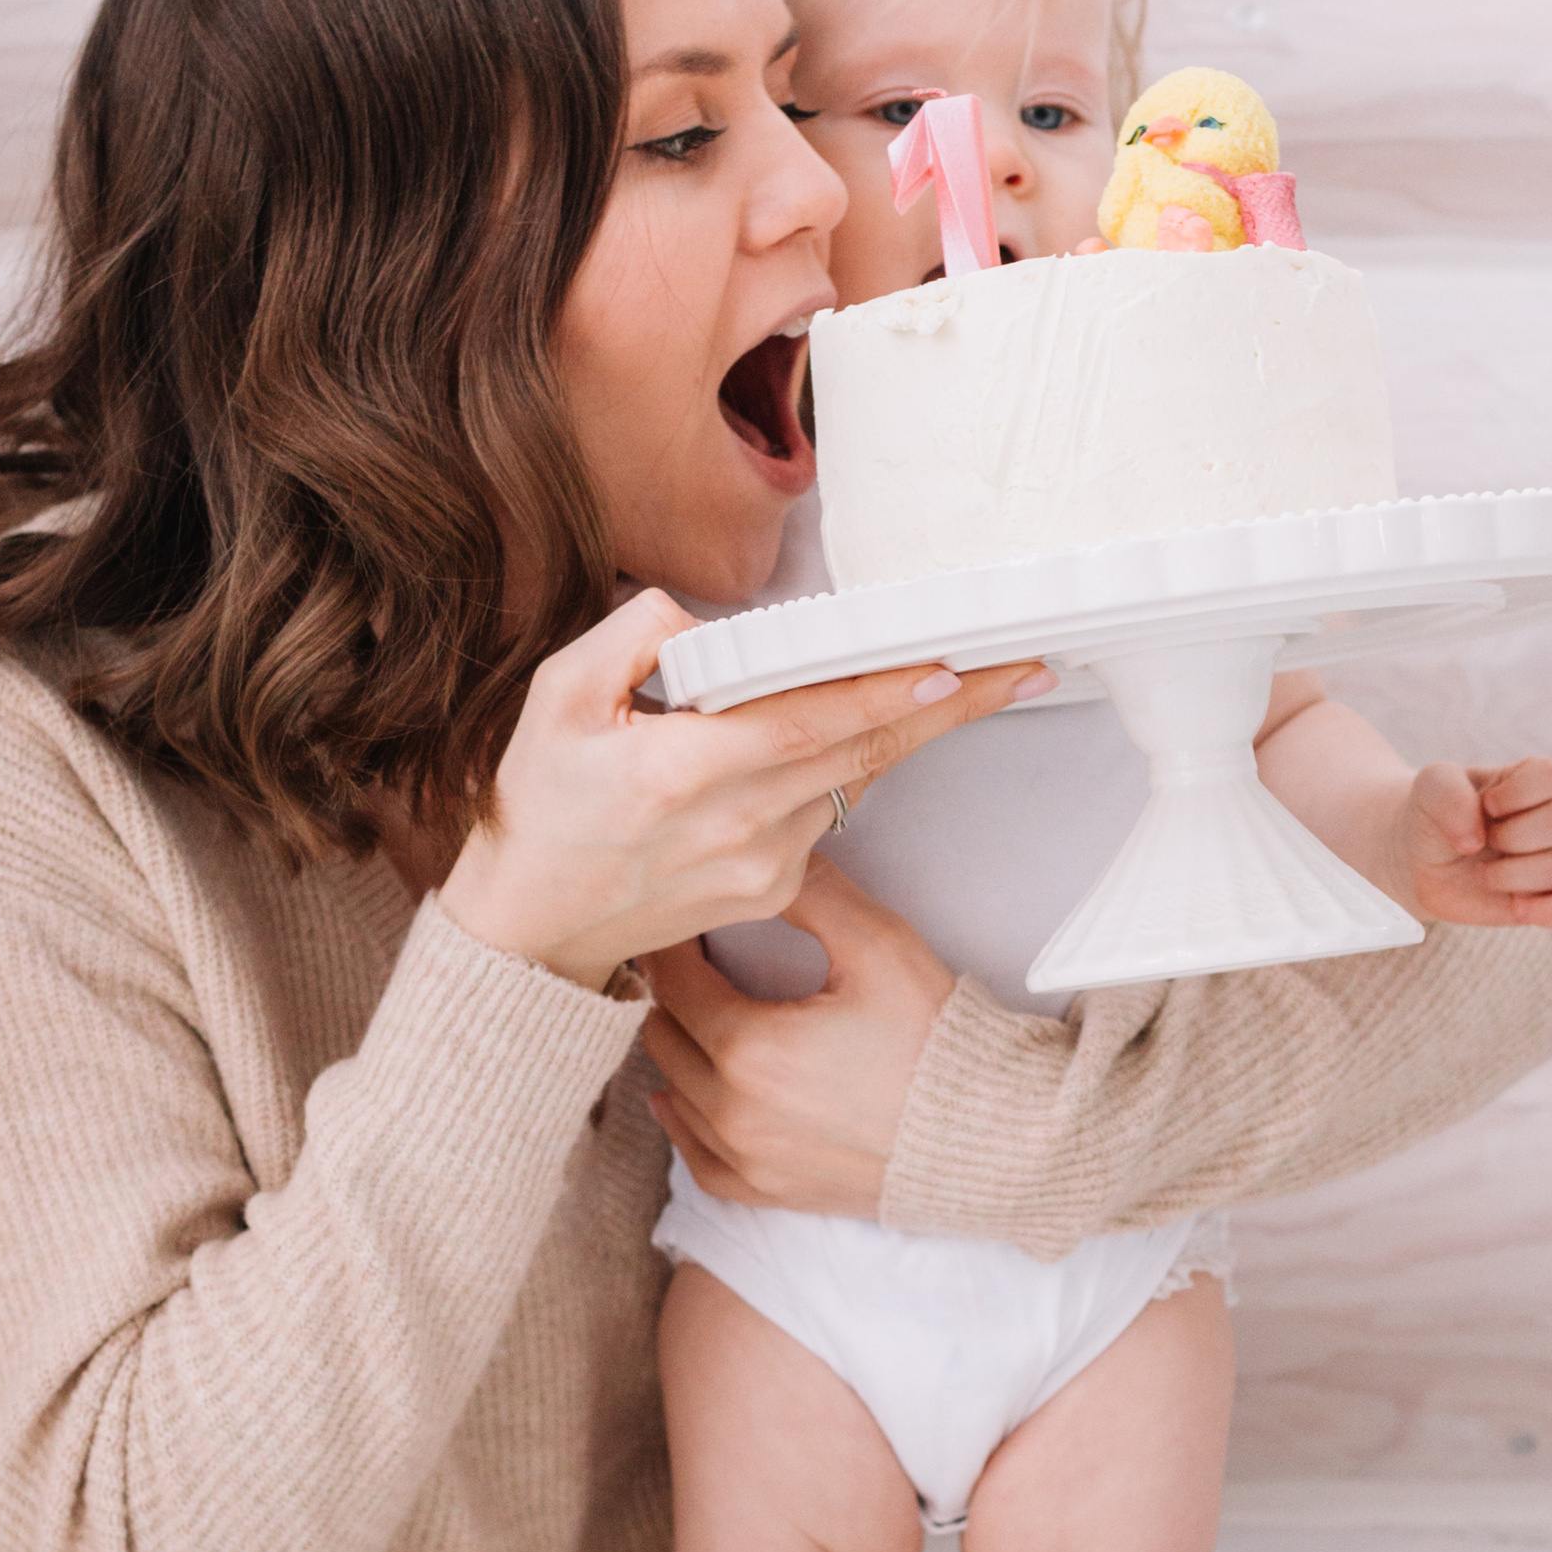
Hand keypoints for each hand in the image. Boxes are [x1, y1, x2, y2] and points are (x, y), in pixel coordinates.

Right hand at [438, 588, 1037, 991]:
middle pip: (863, 751)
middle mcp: (737, 824)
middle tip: (1024, 666)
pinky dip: (845, 765)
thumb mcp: (555, 698)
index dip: (886, 693)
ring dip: (905, 730)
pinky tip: (849, 733)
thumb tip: (708, 620)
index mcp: (682, 771)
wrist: (527, 932)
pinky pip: (828, 809)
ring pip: (850, 777)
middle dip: (951, 707)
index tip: (952, 666)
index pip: (809, 720)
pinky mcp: (773, 889)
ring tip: (967, 682)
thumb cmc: (537, 805)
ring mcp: (763, 866)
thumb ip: (633, 637)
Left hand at [639, 857, 955, 1214]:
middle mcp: (733, 1110)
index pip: (675, 981)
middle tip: (694, 964)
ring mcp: (748, 1159)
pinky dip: (684, 1126)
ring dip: (679, 1051)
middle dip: (674, 994)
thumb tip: (767, 858)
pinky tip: (679, 1101)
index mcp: (749, 1046)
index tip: (685, 923)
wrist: (988, 1135)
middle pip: (665, 1036)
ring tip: (696, 1018)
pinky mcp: (770, 1191)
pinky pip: (697, 1161)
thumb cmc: (936, 1040)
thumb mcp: (879, 946)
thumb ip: (812, 893)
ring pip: (674, 1094)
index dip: (675, 943)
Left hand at [1393, 755, 1551, 929]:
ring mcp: (1545, 860)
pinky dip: (1547, 911)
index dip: (1519, 792)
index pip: (1550, 776)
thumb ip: (1450, 795)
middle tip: (1476, 843)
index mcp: (1526, 783)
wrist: (1418, 858)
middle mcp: (1544, 819)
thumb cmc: (1433, 814)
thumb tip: (1475, 840)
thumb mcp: (1431, 786)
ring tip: (1479, 874)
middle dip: (1511, 836)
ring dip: (1511, 874)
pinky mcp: (1538, 899)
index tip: (1487, 804)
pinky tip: (1516, 908)